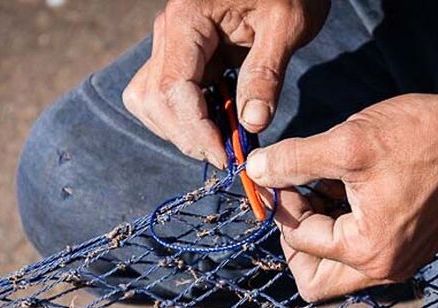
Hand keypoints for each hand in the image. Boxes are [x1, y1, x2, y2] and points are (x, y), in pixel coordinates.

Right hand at [122, 0, 328, 168]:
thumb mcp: (286, 25)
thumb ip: (266, 74)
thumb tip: (252, 124)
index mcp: (187, 19)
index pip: (172, 89)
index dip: (196, 131)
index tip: (227, 158)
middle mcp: (168, 31)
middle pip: (153, 101)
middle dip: (187, 136)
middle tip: (227, 155)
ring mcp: (171, 45)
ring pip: (150, 103)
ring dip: (182, 130)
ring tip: (223, 139)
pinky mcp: (182, 57)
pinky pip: (167, 97)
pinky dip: (188, 118)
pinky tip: (220, 122)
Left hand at [247, 93, 437, 301]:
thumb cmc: (418, 135)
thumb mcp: (346, 142)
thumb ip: (292, 160)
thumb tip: (255, 171)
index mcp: (368, 250)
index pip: (300, 242)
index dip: (284, 205)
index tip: (285, 174)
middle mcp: (387, 269)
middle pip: (315, 282)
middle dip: (297, 241)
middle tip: (300, 198)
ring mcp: (404, 262)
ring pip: (339, 270)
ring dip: (323, 233)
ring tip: (327, 188)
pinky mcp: (414, 249)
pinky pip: (365, 256)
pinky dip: (348, 230)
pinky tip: (351, 190)